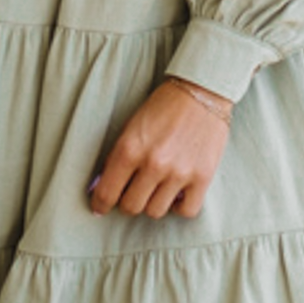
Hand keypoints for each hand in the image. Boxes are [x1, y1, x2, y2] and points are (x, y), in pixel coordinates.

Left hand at [89, 82, 229, 219]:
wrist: (202, 91)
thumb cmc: (163, 107)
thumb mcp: (131, 127)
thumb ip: (117, 158)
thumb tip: (102, 187)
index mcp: (129, 149)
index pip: (107, 193)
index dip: (100, 204)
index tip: (100, 208)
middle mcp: (153, 164)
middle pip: (131, 206)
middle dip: (128, 201)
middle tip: (132, 192)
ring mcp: (179, 173)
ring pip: (156, 212)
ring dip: (153, 203)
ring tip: (156, 189)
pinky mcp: (203, 177)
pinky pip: (187, 211)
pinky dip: (179, 207)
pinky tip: (176, 195)